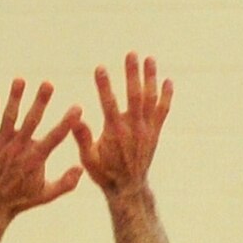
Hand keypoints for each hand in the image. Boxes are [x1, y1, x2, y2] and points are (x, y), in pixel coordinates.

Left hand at [0, 79, 82, 224]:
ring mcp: (2, 145)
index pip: (55, 137)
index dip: (67, 123)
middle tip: (48, 84)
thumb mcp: (44, 195)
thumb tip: (82, 169)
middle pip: (31, 121)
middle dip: (40, 102)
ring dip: (15, 98)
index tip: (77, 108)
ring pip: (9, 118)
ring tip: (20, 80)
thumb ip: (64, 184)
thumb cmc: (19, 200)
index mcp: (35, 159)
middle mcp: (19, 149)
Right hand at [72, 54, 172, 199]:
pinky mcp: (155, 132)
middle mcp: (133, 128)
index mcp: (114, 133)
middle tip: (131, 54)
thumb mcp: (88, 160)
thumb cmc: (105, 173)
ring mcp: (146, 129)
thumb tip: (75, 118)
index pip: (109, 104)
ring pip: (151, 99)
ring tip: (149, 59)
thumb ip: (82, 138)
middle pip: (134, 96)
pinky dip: (166, 96)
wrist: (128, 188)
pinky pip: (163, 111)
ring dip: (150, 78)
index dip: (104, 86)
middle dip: (132, 74)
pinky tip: (167, 81)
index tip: (100, 68)